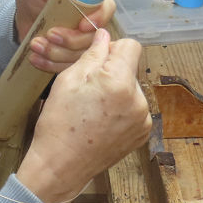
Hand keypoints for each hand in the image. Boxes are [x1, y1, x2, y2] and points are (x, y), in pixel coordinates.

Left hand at [14, 0, 116, 73]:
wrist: (22, 16)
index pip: (107, 8)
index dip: (98, 18)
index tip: (80, 24)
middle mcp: (91, 20)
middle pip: (94, 37)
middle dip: (71, 40)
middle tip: (48, 34)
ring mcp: (82, 41)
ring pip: (81, 55)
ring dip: (57, 53)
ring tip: (35, 44)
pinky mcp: (71, 56)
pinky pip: (68, 67)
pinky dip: (50, 65)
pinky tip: (35, 58)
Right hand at [16, 29, 150, 202]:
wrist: (61, 165)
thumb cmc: (59, 122)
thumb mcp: (68, 79)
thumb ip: (92, 54)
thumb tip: (104, 36)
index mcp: (120, 82)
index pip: (130, 46)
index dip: (111, 48)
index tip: (96, 59)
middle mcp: (138, 100)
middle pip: (130, 69)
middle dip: (112, 72)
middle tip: (88, 87)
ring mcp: (142, 119)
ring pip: (132, 89)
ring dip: (117, 91)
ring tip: (92, 107)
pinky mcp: (141, 134)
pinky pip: (134, 109)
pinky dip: (120, 109)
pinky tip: (100, 120)